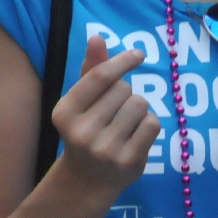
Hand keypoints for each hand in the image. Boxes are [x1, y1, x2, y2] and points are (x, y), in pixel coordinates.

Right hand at [49, 36, 162, 199]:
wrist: (88, 180)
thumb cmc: (87, 129)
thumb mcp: (82, 101)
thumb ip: (91, 69)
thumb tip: (97, 36)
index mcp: (64, 112)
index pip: (101, 76)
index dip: (123, 61)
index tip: (139, 54)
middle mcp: (82, 131)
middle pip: (125, 89)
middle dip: (126, 94)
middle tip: (114, 113)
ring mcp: (105, 148)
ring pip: (141, 105)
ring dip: (139, 110)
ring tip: (124, 125)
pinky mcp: (128, 161)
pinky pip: (153, 124)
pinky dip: (149, 125)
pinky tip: (134, 137)